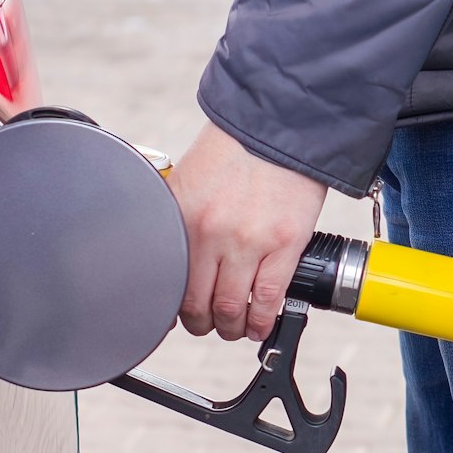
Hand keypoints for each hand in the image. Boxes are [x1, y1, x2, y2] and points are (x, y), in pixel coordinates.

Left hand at [168, 122, 327, 341]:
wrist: (281, 125)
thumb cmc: (236, 148)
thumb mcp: (189, 178)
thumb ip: (179, 217)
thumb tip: (171, 259)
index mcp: (182, 215)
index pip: (168, 281)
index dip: (170, 309)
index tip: (176, 315)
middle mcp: (210, 232)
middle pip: (197, 304)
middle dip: (202, 323)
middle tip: (208, 323)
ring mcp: (248, 241)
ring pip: (231, 309)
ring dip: (231, 327)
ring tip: (235, 326)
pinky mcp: (284, 244)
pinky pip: (267, 299)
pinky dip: (261, 320)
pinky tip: (259, 324)